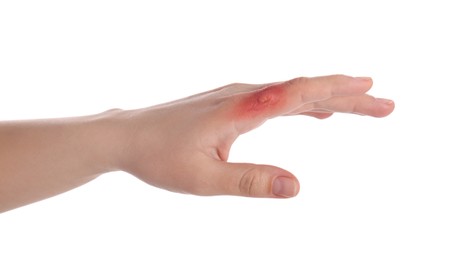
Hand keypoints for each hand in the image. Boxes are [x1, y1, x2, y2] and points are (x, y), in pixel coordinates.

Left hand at [115, 75, 394, 197]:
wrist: (128, 136)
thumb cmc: (160, 157)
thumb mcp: (203, 180)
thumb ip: (250, 182)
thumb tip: (297, 186)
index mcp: (240, 109)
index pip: (298, 94)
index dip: (337, 92)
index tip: (371, 92)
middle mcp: (243, 95)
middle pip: (305, 90)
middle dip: (347, 96)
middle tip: (385, 104)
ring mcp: (238, 96)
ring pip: (293, 93)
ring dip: (330, 99)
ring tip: (363, 104)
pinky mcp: (233, 103)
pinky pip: (278, 99)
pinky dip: (304, 104)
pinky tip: (316, 114)